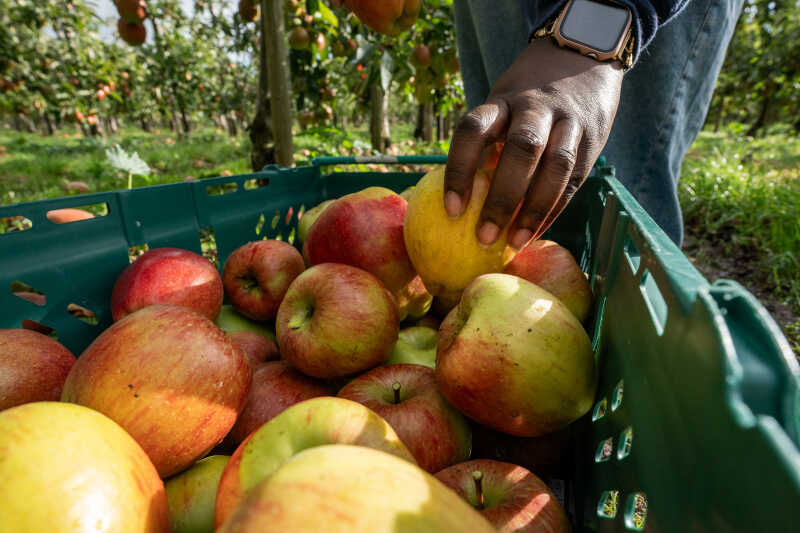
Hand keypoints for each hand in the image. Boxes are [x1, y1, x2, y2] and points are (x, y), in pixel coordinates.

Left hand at [444, 37, 623, 249]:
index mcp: (503, 99)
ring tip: (514, 242)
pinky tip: (535, 232)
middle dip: (501, 198)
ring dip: (533, 210)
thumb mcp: (502, 101)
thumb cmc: (526, 94)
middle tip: (484, 236)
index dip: (459, 170)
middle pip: (521, 150)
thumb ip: (486, 140)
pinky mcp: (592, 140)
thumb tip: (456, 199)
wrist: (584, 56)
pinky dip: (553, 210)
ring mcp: (568, 122)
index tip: (452, 209)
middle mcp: (536, 107)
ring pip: (556, 167)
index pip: (473, 130)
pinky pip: (573, 180)